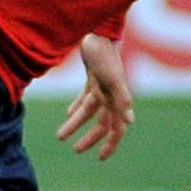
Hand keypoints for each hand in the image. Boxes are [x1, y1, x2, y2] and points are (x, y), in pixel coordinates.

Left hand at [57, 34, 133, 160]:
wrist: (97, 32)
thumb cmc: (105, 54)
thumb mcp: (113, 78)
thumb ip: (122, 99)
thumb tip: (131, 121)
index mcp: (118, 99)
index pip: (117, 128)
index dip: (111, 144)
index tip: (99, 158)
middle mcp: (112, 95)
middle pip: (102, 123)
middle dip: (89, 138)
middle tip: (75, 149)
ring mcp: (103, 87)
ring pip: (89, 112)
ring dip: (76, 124)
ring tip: (60, 136)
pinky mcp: (93, 78)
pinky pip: (85, 98)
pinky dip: (77, 107)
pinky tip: (68, 114)